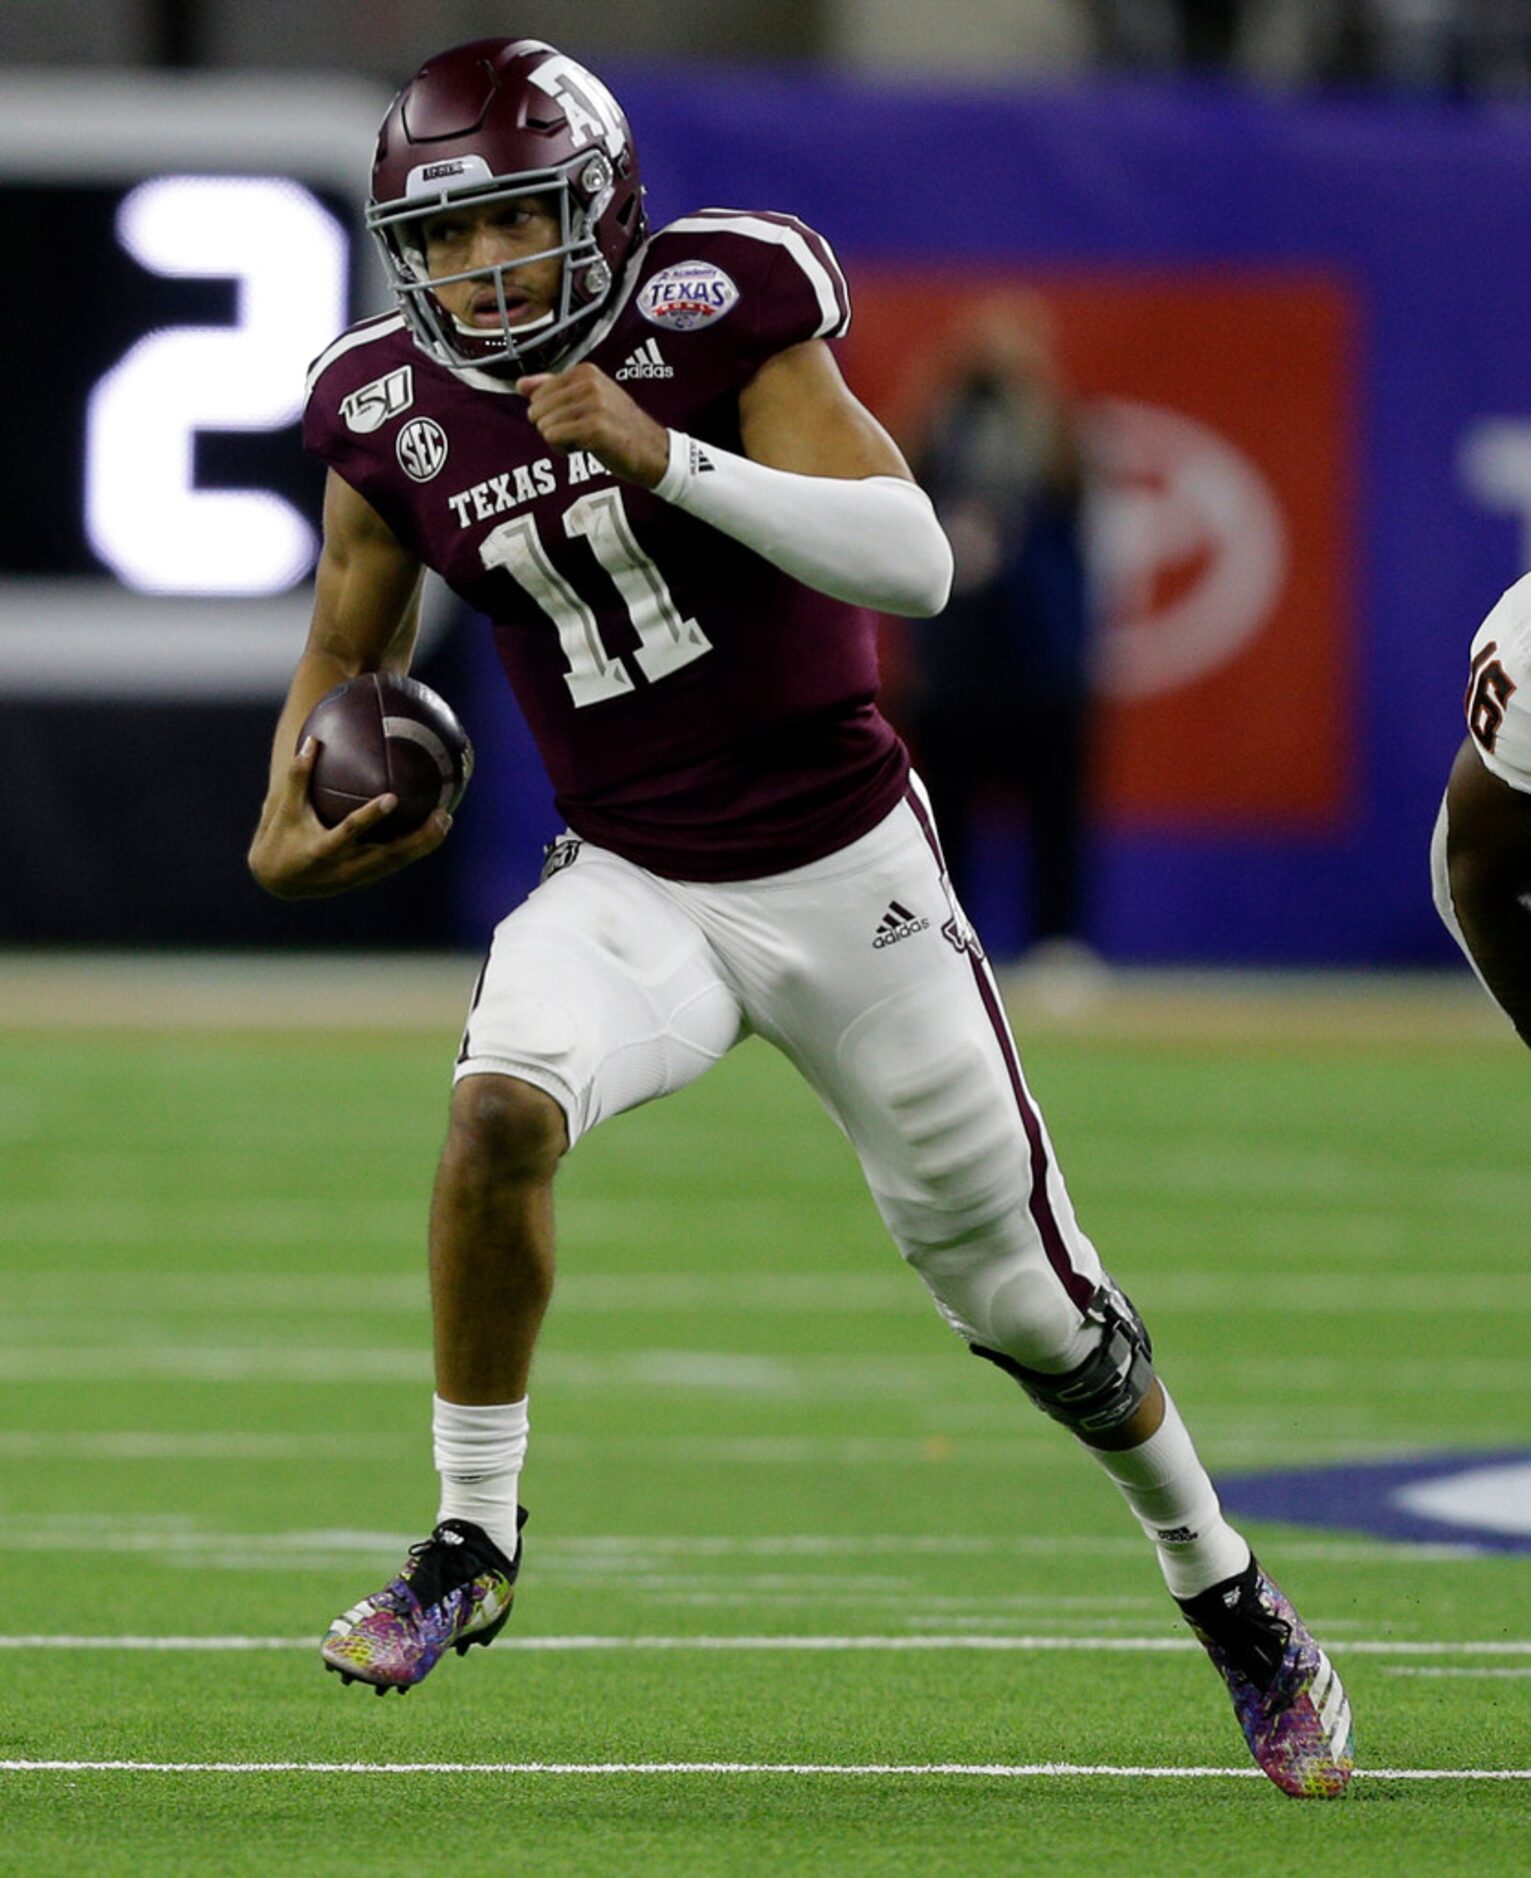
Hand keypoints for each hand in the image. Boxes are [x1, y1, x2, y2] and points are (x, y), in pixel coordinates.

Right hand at [247, 736, 451, 899]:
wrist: (280, 881)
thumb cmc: (281, 837)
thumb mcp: (284, 808)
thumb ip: (298, 776)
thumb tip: (312, 740)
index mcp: (323, 850)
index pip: (350, 831)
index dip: (371, 817)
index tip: (392, 798)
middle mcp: (344, 867)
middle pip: (388, 855)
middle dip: (417, 838)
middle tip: (441, 814)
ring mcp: (358, 876)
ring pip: (398, 862)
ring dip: (424, 844)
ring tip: (445, 820)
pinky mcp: (366, 879)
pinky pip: (395, 862)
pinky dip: (415, 848)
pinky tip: (434, 830)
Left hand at [518, 363, 669, 487]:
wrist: (654, 452)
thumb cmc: (619, 428)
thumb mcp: (587, 401)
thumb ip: (552, 389)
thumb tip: (520, 385)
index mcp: (585, 371)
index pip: (538, 394)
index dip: (552, 414)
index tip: (578, 419)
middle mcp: (589, 382)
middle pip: (537, 410)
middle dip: (553, 428)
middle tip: (581, 433)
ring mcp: (593, 404)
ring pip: (544, 426)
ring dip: (560, 441)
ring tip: (586, 440)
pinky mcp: (594, 427)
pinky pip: (553, 438)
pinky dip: (564, 450)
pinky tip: (586, 449)